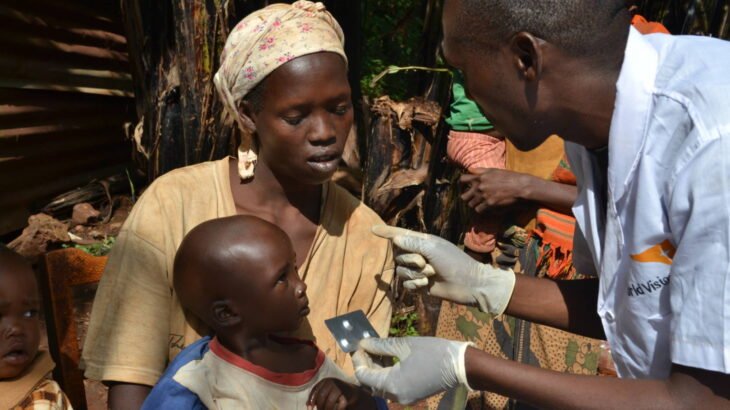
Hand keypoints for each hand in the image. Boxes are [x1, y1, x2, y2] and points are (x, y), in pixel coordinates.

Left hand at [307, 378, 373, 409]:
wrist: (352, 392)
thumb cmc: (336, 393)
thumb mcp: (326, 392)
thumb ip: (317, 397)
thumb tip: (307, 405)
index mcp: (325, 381)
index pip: (315, 390)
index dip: (311, 400)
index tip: (309, 408)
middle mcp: (332, 382)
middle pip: (321, 397)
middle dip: (319, 407)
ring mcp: (340, 388)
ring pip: (329, 402)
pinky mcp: (347, 395)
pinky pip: (339, 406)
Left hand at [352, 337, 471, 404]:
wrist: (461, 366)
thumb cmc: (434, 352)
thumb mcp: (404, 345)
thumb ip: (380, 345)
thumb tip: (363, 343)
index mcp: (393, 384)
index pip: (363, 375)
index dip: (357, 360)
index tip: (357, 344)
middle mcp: (396, 396)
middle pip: (369, 383)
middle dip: (364, 364)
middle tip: (364, 346)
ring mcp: (404, 398)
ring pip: (379, 386)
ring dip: (374, 369)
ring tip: (375, 349)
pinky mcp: (411, 395)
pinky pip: (391, 387)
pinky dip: (385, 374)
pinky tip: (387, 358)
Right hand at [373, 225, 515, 315]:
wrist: (468, 285)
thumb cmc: (454, 262)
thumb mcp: (433, 249)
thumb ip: (412, 243)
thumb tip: (395, 239)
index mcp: (423, 242)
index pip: (400, 235)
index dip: (386, 232)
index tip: (373, 228)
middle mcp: (419, 254)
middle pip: (399, 255)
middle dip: (411, 260)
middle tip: (428, 263)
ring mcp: (419, 270)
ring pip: (401, 271)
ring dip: (414, 274)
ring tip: (430, 275)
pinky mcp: (419, 285)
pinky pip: (406, 284)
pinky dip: (414, 284)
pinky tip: (426, 285)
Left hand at [460, 168, 530, 212]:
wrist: (522, 187)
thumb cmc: (510, 177)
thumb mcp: (494, 170)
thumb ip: (481, 170)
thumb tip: (470, 170)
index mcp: (480, 177)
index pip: (461, 180)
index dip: (460, 185)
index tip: (462, 189)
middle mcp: (480, 187)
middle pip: (464, 197)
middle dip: (467, 198)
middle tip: (472, 199)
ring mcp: (484, 196)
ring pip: (471, 205)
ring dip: (475, 205)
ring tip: (482, 204)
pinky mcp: (490, 205)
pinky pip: (479, 210)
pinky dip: (482, 210)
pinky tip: (487, 208)